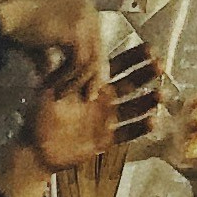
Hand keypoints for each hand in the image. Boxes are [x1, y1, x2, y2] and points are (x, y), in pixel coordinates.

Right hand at [0, 0, 102, 84]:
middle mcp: (88, 8)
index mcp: (82, 4)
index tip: (85, 84)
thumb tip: (48, 70)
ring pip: (91, 58)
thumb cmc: (15, 20)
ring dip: (74, 81)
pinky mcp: (76, 31)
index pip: (95, 39)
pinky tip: (51, 85)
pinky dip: (66, 78)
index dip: (91, 65)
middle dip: (90, 77)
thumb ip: (47, 54)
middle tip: (84, 96)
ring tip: (57, 92)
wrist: (5, 13)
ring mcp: (85, 18)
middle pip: (97, 49)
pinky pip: (79, 62)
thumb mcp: (36, 38)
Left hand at [0, 39, 158, 196]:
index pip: (118, 66)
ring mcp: (106, 120)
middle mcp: (104, 100)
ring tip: (161, 95)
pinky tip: (153, 121)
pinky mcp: (105, 140)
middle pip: (131, 84)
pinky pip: (126, 133)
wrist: (34, 149)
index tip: (151, 47)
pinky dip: (140, 128)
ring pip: (133, 108)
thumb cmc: (40, 116)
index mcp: (93, 85)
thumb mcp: (50, 88)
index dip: (134, 57)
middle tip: (160, 66)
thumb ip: (67, 71)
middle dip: (146, 74)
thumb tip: (80, 48)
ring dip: (148, 101)